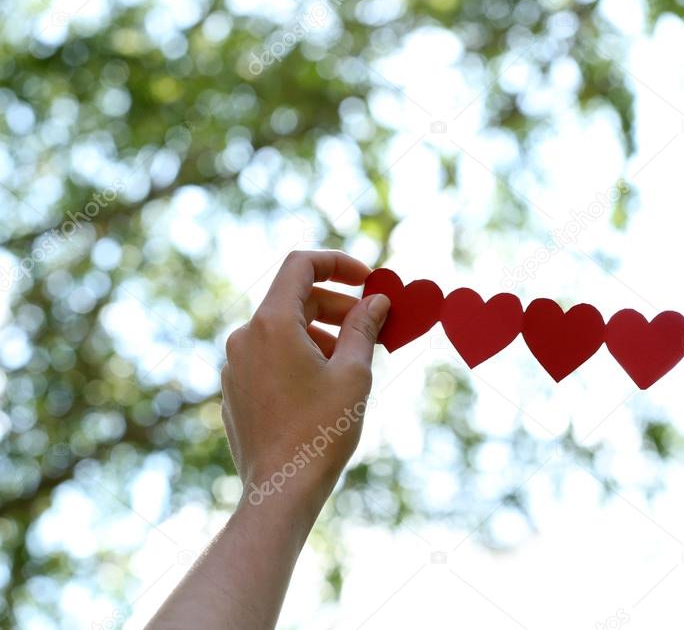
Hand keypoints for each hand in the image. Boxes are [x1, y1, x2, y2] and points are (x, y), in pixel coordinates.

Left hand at [220, 250, 389, 521]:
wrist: (280, 490)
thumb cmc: (321, 432)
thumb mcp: (353, 373)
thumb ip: (364, 328)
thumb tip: (376, 301)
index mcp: (272, 324)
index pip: (301, 265)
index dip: (339, 263)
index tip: (368, 281)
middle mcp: (245, 337)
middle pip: (294, 298)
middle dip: (337, 305)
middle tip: (373, 325)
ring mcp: (235, 365)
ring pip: (282, 329)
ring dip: (321, 333)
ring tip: (352, 363)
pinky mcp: (235, 390)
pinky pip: (269, 356)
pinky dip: (300, 356)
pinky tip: (325, 387)